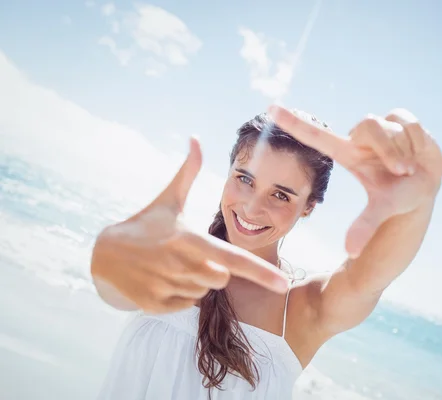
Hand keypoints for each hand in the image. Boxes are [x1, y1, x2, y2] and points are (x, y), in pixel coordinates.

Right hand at [91, 138, 288, 312]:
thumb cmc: (147, 223)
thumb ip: (189, 171)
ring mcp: (166, 287)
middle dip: (215, 269)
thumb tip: (196, 139)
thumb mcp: (169, 199)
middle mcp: (180, 265)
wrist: (105, 253)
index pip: (234, 259)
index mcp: (190, 240)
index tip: (285, 284)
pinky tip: (163, 279)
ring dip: (197, 281)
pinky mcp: (154, 305)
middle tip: (191, 255)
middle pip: (222, 279)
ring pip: (204, 292)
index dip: (262, 272)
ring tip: (174, 265)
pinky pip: (186, 305)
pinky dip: (180, 295)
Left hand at [270, 105, 441, 257]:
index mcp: (348, 154)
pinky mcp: (401, 119)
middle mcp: (361, 138)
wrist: (426, 187)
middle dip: (389, 150)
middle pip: (369, 125)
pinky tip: (418, 151)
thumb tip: (350, 253)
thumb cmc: (398, 197)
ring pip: (390, 125)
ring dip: (404, 149)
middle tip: (402, 171)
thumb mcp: (382, 209)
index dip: (294, 123)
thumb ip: (364, 226)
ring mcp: (381, 127)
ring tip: (409, 166)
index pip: (316, 136)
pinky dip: (418, 140)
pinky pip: (408, 121)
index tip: (270, 109)